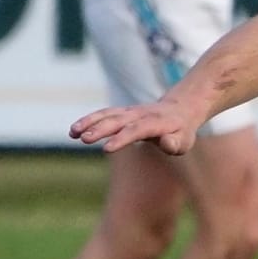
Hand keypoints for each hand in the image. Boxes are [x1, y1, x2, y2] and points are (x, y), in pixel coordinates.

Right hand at [70, 99, 199, 157]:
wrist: (180, 110)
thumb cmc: (182, 132)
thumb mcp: (184, 140)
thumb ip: (174, 143)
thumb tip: (166, 143)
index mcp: (157, 122)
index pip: (137, 130)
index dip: (122, 138)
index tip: (106, 149)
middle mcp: (141, 114)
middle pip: (118, 120)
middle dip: (100, 129)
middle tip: (84, 139)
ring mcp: (130, 111)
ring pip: (107, 114)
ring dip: (89, 122)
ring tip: (73, 133)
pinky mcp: (122, 112)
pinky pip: (103, 114)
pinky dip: (89, 119)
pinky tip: (74, 130)